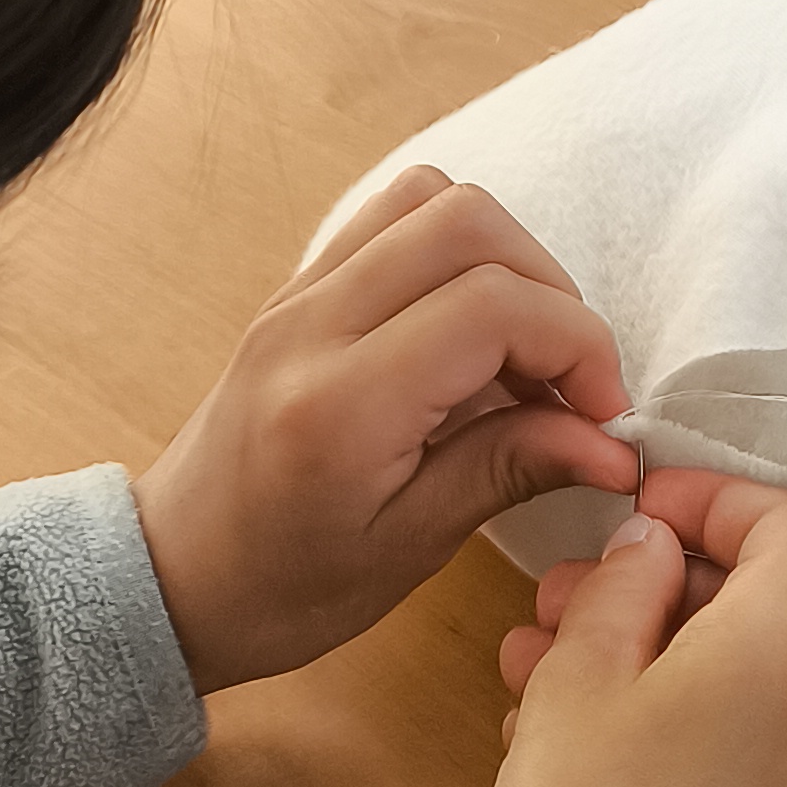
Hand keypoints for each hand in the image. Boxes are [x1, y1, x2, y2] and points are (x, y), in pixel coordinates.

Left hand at [132, 169, 638, 693]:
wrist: (174, 576)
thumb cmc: (283, 586)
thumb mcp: (409, 549)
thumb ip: (510, 469)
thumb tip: (612, 440)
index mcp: (339, 404)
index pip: (492, 304)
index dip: (577, 345)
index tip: (603, 415)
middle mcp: (312, 325)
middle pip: (468, 223)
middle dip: (551, 293)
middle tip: (568, 382)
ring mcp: (297, 295)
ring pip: (431, 200)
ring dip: (504, 261)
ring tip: (520, 354)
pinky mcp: (297, 288)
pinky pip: (393, 220)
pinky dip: (454, 255)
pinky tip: (469, 337)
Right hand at [487, 474, 786, 786]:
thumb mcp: (577, 678)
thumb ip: (624, 585)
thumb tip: (652, 545)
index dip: (710, 501)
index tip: (635, 515)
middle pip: (766, 604)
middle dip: (658, 592)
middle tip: (555, 604)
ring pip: (749, 679)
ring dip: (655, 661)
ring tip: (541, 679)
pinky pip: (756, 745)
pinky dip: (686, 723)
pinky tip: (587, 747)